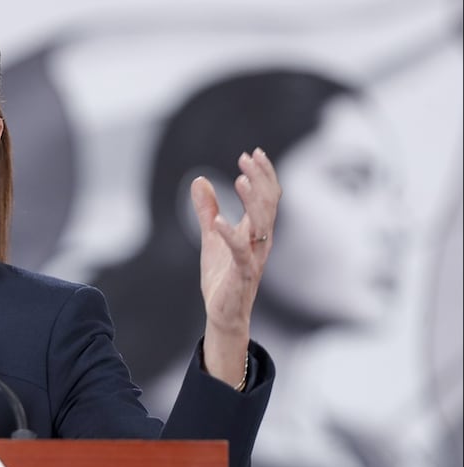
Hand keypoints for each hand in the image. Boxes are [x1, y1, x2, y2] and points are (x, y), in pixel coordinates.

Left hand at [191, 147, 280, 384]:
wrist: (222, 313)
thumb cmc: (221, 276)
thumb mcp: (211, 236)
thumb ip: (206, 209)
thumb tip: (199, 180)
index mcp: (256, 231)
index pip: (267, 197)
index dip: (263, 174)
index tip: (252, 152)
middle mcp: (261, 241)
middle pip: (268, 204)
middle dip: (260, 179)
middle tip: (248, 158)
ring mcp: (254, 257)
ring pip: (261, 223)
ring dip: (253, 201)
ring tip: (242, 179)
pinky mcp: (242, 273)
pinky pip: (240, 251)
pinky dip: (230, 234)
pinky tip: (218, 220)